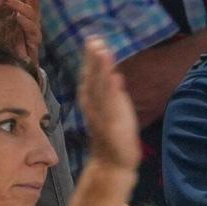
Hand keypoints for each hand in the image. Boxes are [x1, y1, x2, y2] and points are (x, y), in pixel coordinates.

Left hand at [0, 0, 44, 68]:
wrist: (9, 62)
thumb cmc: (8, 38)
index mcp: (27, 9)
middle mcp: (33, 18)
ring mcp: (34, 30)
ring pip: (32, 14)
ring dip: (19, 5)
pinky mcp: (32, 43)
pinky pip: (32, 31)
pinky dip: (25, 23)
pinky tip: (17, 18)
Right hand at [77, 35, 139, 175]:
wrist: (112, 166)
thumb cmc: (114, 139)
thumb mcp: (115, 112)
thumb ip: (113, 94)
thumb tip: (115, 76)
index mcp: (93, 103)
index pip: (91, 78)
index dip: (91, 60)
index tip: (93, 41)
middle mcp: (93, 108)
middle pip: (92, 79)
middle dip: (92, 60)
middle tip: (93, 39)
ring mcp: (101, 117)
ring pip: (99, 89)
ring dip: (100, 69)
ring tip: (101, 50)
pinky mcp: (111, 126)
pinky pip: (110, 105)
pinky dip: (111, 90)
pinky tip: (113, 75)